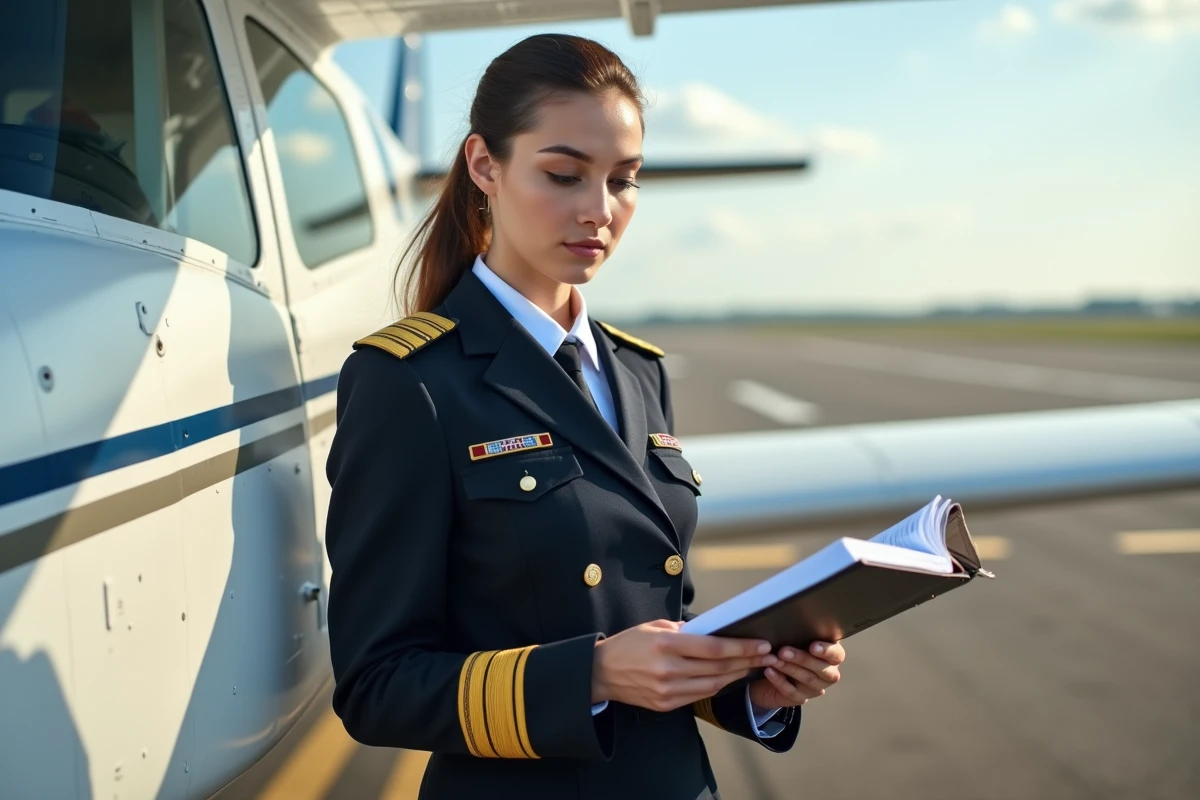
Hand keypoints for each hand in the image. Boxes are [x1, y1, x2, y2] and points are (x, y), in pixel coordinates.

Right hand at [592, 619, 776, 711]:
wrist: (600, 673)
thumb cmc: (628, 644)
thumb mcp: (653, 627)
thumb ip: (685, 630)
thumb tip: (713, 631)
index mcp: (665, 644)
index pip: (713, 648)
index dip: (742, 648)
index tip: (761, 644)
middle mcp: (668, 669)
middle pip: (719, 668)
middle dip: (747, 661)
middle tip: (767, 655)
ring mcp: (667, 690)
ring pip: (713, 685)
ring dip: (737, 676)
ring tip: (753, 666)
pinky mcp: (665, 704)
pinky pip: (699, 696)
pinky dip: (717, 687)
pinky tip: (729, 678)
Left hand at [748, 640, 844, 708]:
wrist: (774, 670)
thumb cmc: (791, 647)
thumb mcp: (797, 638)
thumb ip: (802, 633)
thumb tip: (795, 619)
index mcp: (831, 656)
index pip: (837, 655)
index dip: (826, 651)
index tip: (813, 646)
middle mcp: (828, 673)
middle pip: (822, 669)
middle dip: (802, 659)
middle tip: (783, 651)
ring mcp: (815, 688)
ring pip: (807, 680)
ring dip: (789, 668)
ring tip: (774, 659)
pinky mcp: (800, 698)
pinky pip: (792, 692)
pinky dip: (779, 681)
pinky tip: (769, 671)